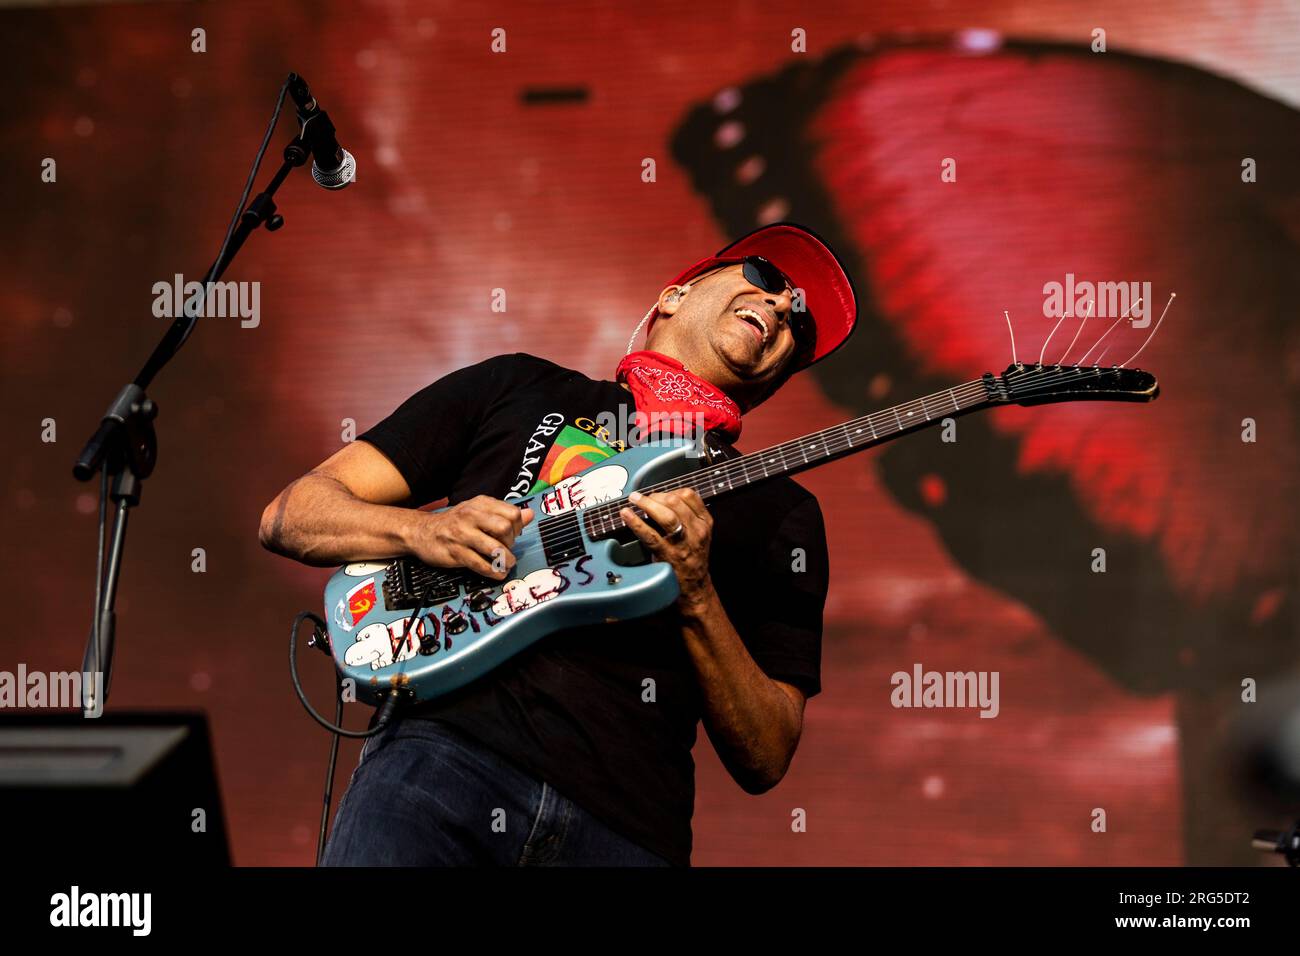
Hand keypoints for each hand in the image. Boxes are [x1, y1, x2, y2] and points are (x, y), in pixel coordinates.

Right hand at [406, 495, 533, 578]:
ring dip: (506, 560)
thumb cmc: (455, 523)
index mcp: (480, 504)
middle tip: (507, 550)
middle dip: (511, 543)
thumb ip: (504, 514)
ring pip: (494, 548)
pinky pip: (479, 564)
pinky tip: (497, 573)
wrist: (422, 532)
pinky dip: (492, 571)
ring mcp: (462, 534)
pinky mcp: (455, 552)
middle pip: (505, 528)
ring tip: (506, 564)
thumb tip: (529, 514)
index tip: (513, 535)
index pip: (512, 513)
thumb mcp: (479, 512)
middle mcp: (471, 516)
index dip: (517, 527)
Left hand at [620, 488, 714, 611]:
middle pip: (675, 501)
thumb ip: (687, 515)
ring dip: (646, 503)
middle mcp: (696, 531)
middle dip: (655, 495)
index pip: (689, 495)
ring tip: (633, 500)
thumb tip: (662, 498)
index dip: (670, 490)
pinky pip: (650, 535)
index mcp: (705, 523)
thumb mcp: (698, 534)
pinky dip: (636, 522)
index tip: (658, 494)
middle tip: (642, 497)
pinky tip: (626, 515)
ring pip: (666, 515)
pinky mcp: (668, 555)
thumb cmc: (692, 559)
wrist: (694, 589)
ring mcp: (682, 544)